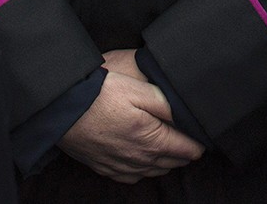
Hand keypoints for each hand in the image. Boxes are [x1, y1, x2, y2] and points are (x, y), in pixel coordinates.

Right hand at [59, 62, 204, 183]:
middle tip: (190, 139)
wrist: (62, 109)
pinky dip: (145, 169)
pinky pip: (134, 177)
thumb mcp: (138, 89)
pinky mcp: (106, 168)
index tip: (204, 135)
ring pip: (154, 171)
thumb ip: (166, 103)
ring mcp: (122, 166)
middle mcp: (139, 159)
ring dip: (166, 161)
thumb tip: (187, 114)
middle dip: (184, 152)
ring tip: (172, 148)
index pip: (187, 149)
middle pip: (173, 162)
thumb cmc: (100, 95)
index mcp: (151, 140)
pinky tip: (144, 159)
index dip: (198, 142)